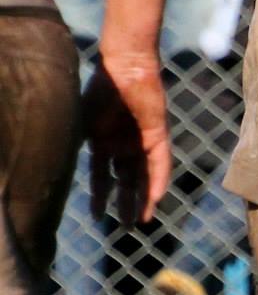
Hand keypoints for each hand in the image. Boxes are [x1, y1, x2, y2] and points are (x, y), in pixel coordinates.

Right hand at [83, 51, 170, 222]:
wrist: (123, 67)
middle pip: (126, 181)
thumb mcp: (82, 125)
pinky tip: (156, 197)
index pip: (102, 177)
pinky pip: (160, 161)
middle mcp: (124, 145)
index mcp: (104, 142)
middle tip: (125, 227)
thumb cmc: (98, 90)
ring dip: (143, 198)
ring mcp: (141, 140)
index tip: (97, 216)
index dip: (100, 196)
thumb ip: (78, 147)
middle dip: (125, 203)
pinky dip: (158, 179)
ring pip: (144, 176)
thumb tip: (59, 171)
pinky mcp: (158, 133)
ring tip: (142, 220)